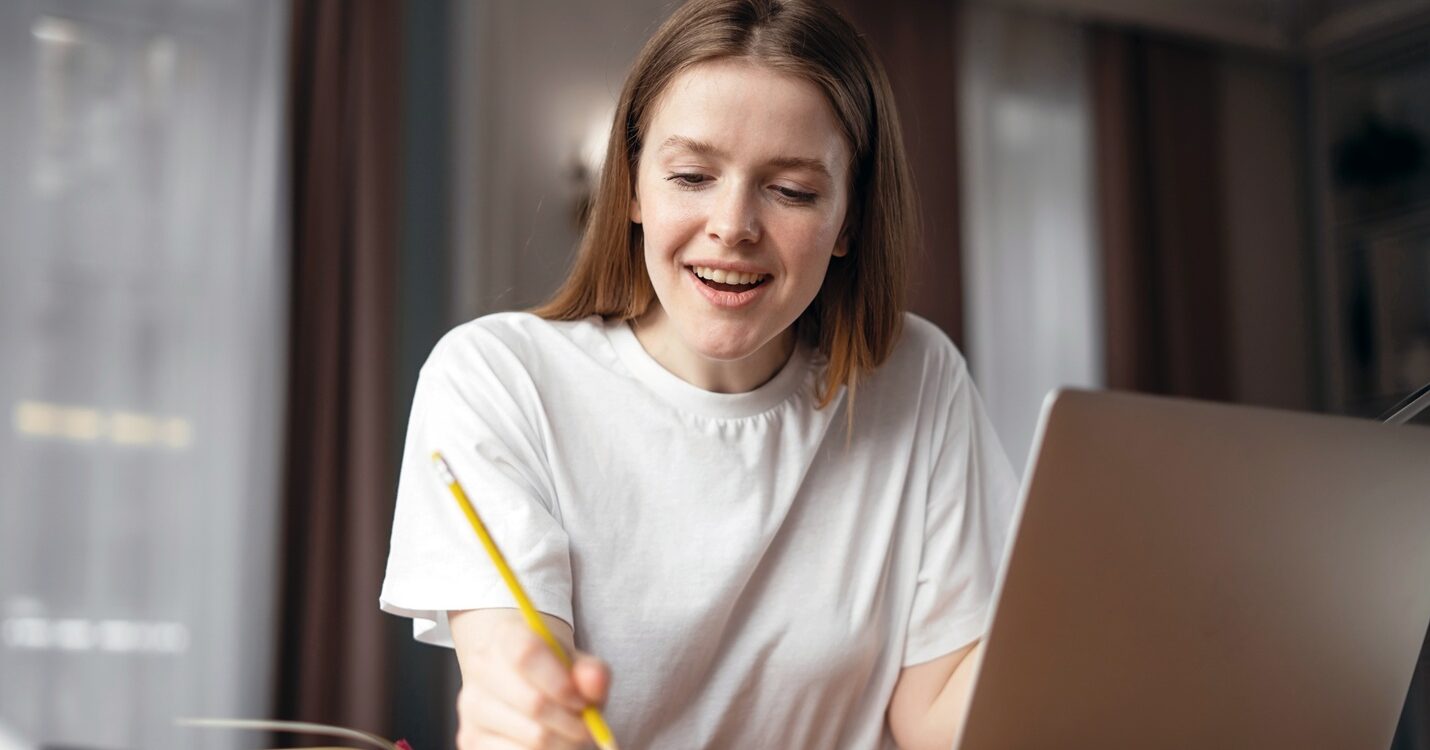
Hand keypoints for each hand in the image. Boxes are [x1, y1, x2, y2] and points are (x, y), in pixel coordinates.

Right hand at [453, 611, 610, 749]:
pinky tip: (550, 744)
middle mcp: (481, 669)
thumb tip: (595, 681)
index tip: (582, 701)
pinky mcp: (470, 739)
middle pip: (534, 704)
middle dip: (572, 723)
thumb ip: (591, 671)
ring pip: (531, 738)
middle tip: (586, 727)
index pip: (527, 655)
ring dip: (563, 744)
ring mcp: (471, 707)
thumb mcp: (577, 664)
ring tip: (570, 735)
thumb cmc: (553, 672)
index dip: (561, 684)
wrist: (519, 680)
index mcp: (506, 637)